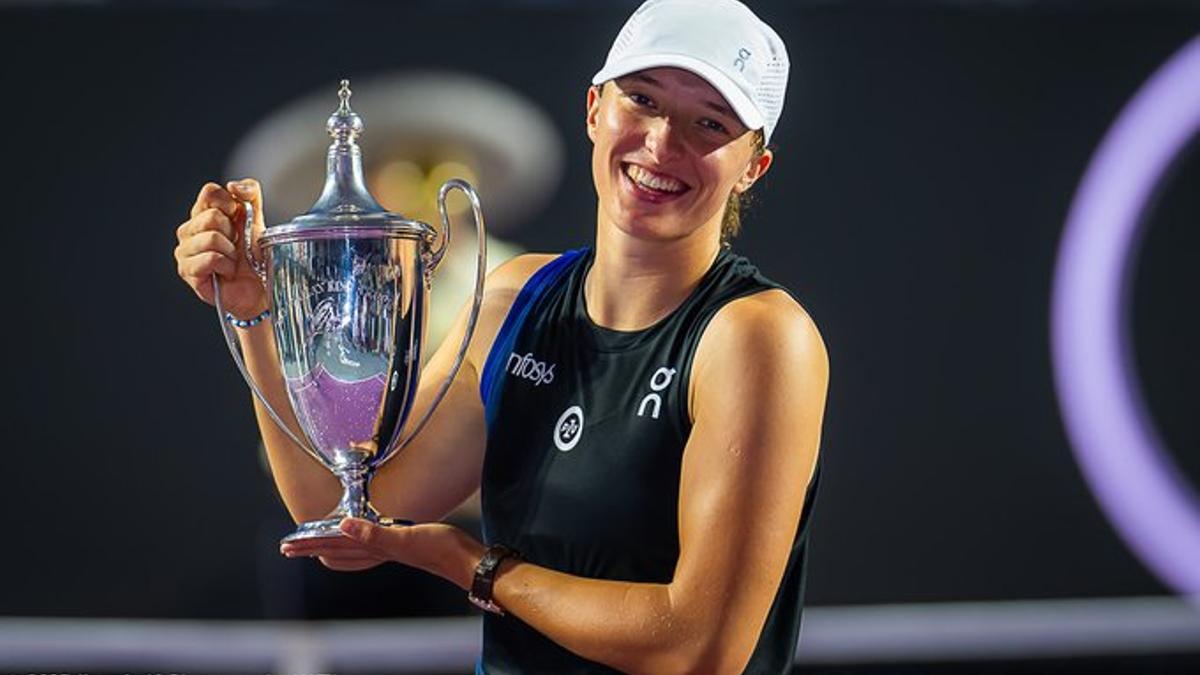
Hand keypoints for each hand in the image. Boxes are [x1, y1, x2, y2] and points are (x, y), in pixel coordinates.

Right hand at [174, 179, 267, 319]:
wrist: (259, 289)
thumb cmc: (255, 257)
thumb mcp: (258, 220)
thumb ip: (251, 194)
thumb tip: (233, 185)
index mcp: (203, 213)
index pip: (209, 192)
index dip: (229, 203)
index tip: (238, 219)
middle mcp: (189, 229)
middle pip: (211, 216)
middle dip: (233, 233)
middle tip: (236, 247)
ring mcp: (184, 250)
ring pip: (211, 238)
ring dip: (231, 252)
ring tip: (232, 261)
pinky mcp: (187, 271)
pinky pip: (210, 259)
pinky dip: (226, 266)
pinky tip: (227, 272)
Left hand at [280, 518, 483, 587]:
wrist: (466, 559)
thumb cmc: (439, 548)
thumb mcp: (404, 537)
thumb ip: (373, 532)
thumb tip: (343, 525)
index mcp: (375, 547)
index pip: (333, 544)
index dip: (310, 543)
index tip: (287, 545)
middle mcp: (379, 550)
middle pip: (336, 549)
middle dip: (312, 547)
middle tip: (289, 549)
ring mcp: (391, 548)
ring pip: (350, 549)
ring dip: (330, 546)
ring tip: (314, 548)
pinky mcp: (404, 543)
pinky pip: (370, 545)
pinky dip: (356, 543)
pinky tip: (360, 541)